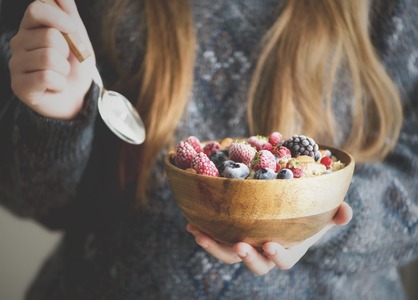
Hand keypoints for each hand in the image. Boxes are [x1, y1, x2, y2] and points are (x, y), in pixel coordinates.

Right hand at [9, 0, 94, 118]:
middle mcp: (18, 43)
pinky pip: (46, 77)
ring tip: (60, 75)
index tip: (73, 30)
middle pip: (50, 37)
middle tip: (64, 62)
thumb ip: (69, 13)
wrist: (76, 97)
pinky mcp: (19, 86)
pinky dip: (60, 84)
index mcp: (30, 27)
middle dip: (67, 52)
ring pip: (49, 58)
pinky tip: (55, 87)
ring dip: (64, 70)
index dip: (59, 18)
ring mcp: (16, 64)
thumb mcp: (78, 37)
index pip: (37, 9)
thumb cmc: (75, 66)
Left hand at [186, 202, 352, 274]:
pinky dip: (204, 233)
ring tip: (198, 234)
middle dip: (246, 258)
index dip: (277, 256)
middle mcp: (265, 253)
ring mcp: (247, 246)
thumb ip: (335, 214)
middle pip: (254, 264)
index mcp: (287, 250)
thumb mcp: (322, 213)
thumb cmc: (306, 216)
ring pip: (229, 255)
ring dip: (214, 247)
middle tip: (239, 246)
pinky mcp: (231, 236)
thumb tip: (346, 211)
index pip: (283, 260)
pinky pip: (216, 240)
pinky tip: (191, 224)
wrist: (286, 214)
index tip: (270, 244)